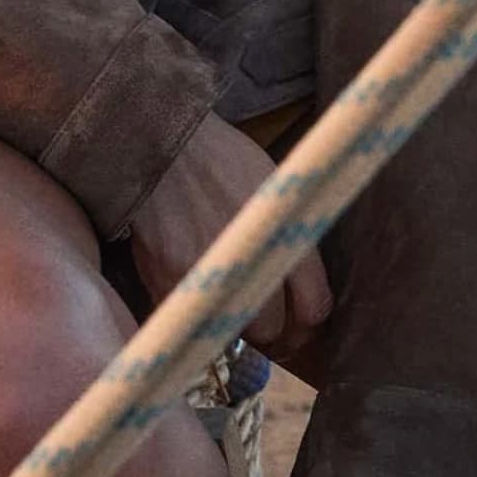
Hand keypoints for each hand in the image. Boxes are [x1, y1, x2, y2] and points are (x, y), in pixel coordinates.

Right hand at [127, 111, 332, 367]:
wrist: (163, 143)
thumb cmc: (222, 157)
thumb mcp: (274, 182)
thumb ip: (292, 233)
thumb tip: (305, 280)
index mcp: (283, 232)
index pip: (314, 307)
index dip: (310, 322)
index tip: (302, 321)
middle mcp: (249, 259)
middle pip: (274, 329)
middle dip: (275, 329)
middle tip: (267, 319)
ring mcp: (205, 275)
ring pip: (233, 333)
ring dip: (237, 328)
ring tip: (234, 310)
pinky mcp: (166, 281)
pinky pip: (190, 322)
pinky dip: (196, 320)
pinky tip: (200, 302)